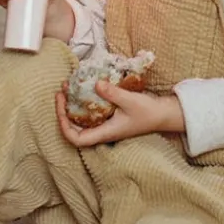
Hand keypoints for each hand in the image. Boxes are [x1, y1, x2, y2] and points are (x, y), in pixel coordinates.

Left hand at [56, 81, 184, 147]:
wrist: (163, 114)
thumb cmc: (148, 112)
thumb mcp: (130, 101)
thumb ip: (112, 93)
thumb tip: (95, 84)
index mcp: (105, 132)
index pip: (77, 139)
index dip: (64, 127)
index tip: (62, 108)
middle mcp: (103, 131)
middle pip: (75, 129)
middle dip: (64, 112)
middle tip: (61, 93)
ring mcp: (106, 124)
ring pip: (82, 120)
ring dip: (72, 106)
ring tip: (68, 88)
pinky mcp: (110, 117)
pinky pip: (91, 113)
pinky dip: (83, 102)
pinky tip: (83, 89)